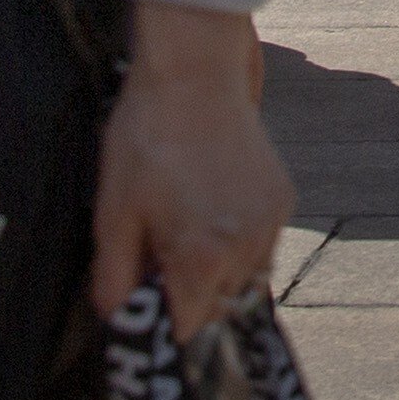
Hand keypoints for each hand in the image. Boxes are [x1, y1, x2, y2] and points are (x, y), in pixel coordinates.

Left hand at [93, 32, 290, 339]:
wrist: (195, 71)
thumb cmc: (147, 137)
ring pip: (243, 280)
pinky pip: (261, 245)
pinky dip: (237, 243)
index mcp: (203, 257)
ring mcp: (270, 223)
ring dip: (216, 273)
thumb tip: (118, 320)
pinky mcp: (282, 200)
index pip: (187, 328)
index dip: (161, 323)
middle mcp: (246, 248)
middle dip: (187, 296)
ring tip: (184, 229)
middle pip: (217, 307)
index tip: (144, 306)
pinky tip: (210, 208)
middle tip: (156, 259)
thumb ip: (116, 276)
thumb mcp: (115, 210)